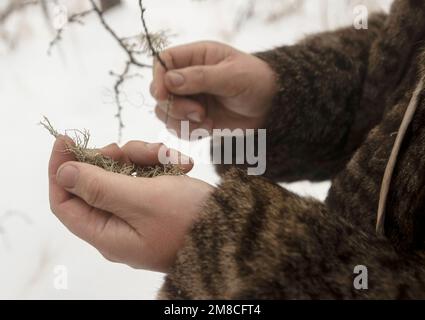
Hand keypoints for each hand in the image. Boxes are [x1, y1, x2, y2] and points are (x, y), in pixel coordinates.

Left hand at [48, 136, 213, 272]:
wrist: (235, 230)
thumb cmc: (189, 220)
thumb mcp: (142, 199)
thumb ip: (99, 186)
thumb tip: (64, 172)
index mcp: (107, 233)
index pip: (64, 202)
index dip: (60, 169)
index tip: (66, 139)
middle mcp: (119, 226)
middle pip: (96, 182)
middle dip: (113, 158)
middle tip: (132, 148)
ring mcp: (140, 215)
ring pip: (124, 174)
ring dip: (143, 157)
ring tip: (168, 156)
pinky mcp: (158, 204)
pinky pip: (147, 177)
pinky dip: (161, 165)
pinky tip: (182, 165)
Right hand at [151, 41, 276, 135]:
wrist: (272, 108)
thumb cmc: (256, 82)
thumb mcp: (232, 76)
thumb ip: (200, 77)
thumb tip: (169, 80)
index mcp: (196, 57)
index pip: (163, 61)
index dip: (158, 77)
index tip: (161, 93)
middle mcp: (188, 78)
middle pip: (159, 90)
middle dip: (174, 105)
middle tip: (198, 113)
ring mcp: (190, 99)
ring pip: (165, 112)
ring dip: (181, 121)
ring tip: (207, 121)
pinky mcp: (194, 119)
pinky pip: (178, 128)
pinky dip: (189, 132)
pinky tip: (209, 128)